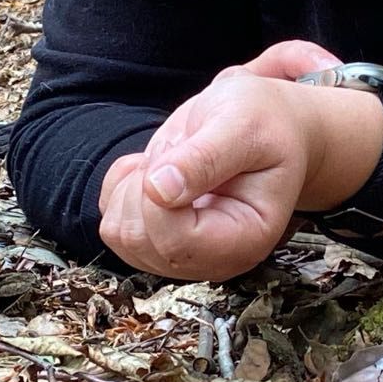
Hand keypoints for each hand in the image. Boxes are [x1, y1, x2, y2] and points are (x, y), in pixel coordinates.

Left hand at [97, 40, 362, 280]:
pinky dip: (122, 185)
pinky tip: (160, 168)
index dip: (158, 197)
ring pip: (120, 234)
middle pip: (140, 240)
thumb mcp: (244, 125)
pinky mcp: (160, 239)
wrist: (271, 126)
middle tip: (184, 152)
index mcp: (248, 238)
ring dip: (132, 185)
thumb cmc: (267, 124)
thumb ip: (206, 156)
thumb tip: (158, 189)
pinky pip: (111, 220)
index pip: (176, 241)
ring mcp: (185, 252)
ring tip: (176, 160)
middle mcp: (215, 257)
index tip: (181, 155)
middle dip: (144, 186)